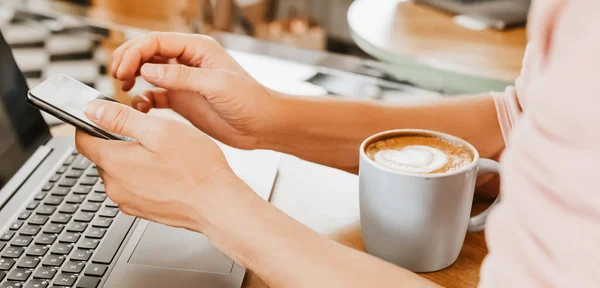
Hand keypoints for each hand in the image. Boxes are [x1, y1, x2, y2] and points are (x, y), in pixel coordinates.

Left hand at [75, 99, 256, 231]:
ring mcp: (129, 202)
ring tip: (162, 153)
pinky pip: (134, 187)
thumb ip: (121, 118)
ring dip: (132, 160)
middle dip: (116, 141)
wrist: (218, 204)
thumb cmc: (196, 168)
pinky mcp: (143, 210)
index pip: (82, 140)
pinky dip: (144, 177)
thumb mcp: (159, 130)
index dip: (88, 124)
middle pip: (102, 156)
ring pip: (119, 172)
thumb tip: (92, 110)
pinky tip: (167, 171)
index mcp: (114, 163)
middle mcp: (115, 186)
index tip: (100, 116)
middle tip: (146, 132)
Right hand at [111, 32, 281, 149]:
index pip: (156, 41)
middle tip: (117, 77)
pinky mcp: (182, 100)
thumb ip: (181, 77)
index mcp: (197, 49)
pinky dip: (143, 100)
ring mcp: (183, 81)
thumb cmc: (250, 101)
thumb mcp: (216, 85)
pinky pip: (154, 95)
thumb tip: (148, 69)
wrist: (263, 126)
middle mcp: (188, 62)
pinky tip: (141, 107)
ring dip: (132, 77)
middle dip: (128, 61)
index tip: (123, 70)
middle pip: (147, 53)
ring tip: (124, 88)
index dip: (135, 52)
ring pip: (148, 72)